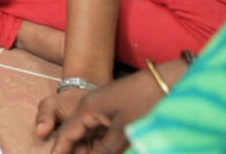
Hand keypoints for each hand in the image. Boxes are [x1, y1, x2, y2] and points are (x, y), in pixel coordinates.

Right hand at [45, 71, 164, 153]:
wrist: (168, 81)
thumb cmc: (145, 103)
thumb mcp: (124, 131)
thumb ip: (105, 150)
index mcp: (87, 108)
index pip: (67, 134)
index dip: (59, 151)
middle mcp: (91, 108)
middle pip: (76, 135)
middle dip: (74, 150)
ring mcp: (104, 109)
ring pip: (91, 134)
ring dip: (90, 148)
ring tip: (94, 153)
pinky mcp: (116, 112)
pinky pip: (103, 132)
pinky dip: (102, 144)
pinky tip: (107, 151)